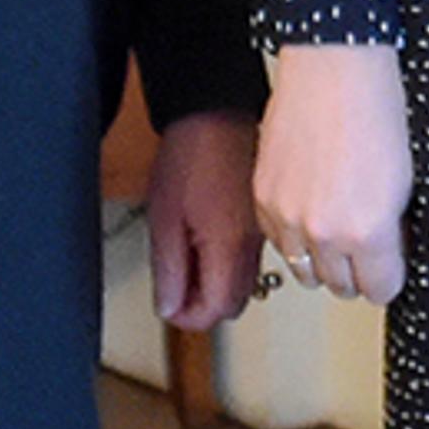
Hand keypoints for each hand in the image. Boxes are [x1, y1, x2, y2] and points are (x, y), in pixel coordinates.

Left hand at [148, 109, 262, 327]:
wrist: (219, 111)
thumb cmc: (193, 152)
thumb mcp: (165, 218)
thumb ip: (168, 270)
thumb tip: (170, 306)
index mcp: (230, 246)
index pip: (215, 311)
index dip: (185, 318)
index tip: (168, 305)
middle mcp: (255, 243)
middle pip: (235, 304)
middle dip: (204, 305)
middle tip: (176, 288)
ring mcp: (264, 232)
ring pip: (246, 283)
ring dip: (216, 285)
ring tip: (188, 261)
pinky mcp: (264, 219)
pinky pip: (250, 259)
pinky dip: (228, 265)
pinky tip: (207, 243)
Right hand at [254, 43, 411, 302]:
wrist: (334, 69)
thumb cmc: (376, 109)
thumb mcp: (406, 179)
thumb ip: (394, 229)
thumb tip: (389, 256)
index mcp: (368, 230)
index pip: (382, 289)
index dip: (390, 274)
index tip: (392, 263)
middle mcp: (324, 232)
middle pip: (342, 286)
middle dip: (358, 269)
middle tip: (366, 244)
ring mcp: (288, 217)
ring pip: (305, 271)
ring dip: (323, 258)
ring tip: (338, 227)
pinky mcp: (263, 199)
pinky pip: (278, 242)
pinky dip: (294, 234)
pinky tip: (311, 209)